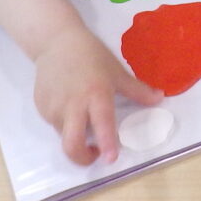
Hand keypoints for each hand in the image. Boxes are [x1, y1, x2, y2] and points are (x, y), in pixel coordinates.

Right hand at [32, 25, 161, 164]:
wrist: (56, 41)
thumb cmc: (91, 55)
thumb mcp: (117, 71)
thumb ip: (137, 90)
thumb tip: (160, 99)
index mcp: (95, 94)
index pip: (101, 123)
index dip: (106, 143)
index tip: (110, 159)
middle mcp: (72, 104)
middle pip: (72, 144)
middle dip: (83, 158)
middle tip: (94, 153)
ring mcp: (53, 107)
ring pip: (64, 135)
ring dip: (75, 135)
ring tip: (83, 116)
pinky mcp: (41, 107)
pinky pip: (54, 124)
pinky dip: (64, 122)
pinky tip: (68, 104)